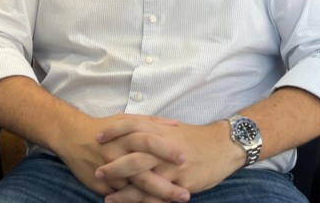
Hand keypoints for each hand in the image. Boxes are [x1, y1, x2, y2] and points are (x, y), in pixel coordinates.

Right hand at [52, 114, 187, 200]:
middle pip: (143, 172)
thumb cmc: (106, 128)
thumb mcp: (127, 120)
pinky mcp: (102, 186)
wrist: (73, 137)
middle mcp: (118, 154)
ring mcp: (110, 173)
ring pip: (134, 190)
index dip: (167, 150)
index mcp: (126, 136)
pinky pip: (123, 198)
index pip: (149, 142)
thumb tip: (176, 126)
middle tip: (185, 194)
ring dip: (155, 199)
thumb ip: (152, 123)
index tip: (185, 158)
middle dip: (165, 185)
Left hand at [94, 115, 243, 201]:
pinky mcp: (180, 182)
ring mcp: (171, 166)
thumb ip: (153, 127)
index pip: (131, 125)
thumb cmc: (196, 137)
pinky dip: (142, 202)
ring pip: (142, 179)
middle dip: (113, 165)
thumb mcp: (172, 128)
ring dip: (123, 190)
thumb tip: (133, 127)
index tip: (98, 137)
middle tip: (97, 171)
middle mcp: (163, 147)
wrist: (222, 146)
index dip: (113, 131)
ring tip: (106, 196)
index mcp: (160, 130)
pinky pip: (157, 195)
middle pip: (133, 156)